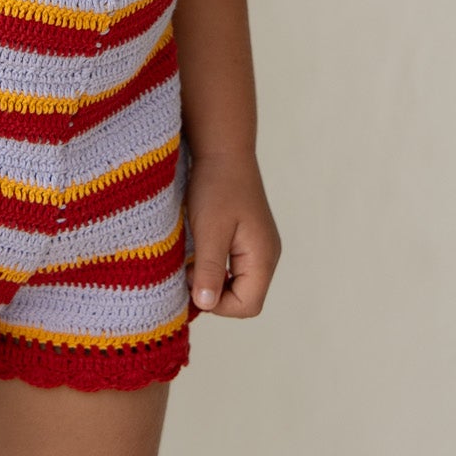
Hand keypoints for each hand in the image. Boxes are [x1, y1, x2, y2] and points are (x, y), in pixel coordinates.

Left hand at [185, 150, 280, 318]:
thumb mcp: (209, 230)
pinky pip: (233, 270)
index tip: (192, 281)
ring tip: (192, 261)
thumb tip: (206, 304)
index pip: (248, 305)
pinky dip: (214, 269)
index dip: (218, 305)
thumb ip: (208, 269)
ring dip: (212, 281)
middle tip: (189, 272)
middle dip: (215, 295)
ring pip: (238, 285)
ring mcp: (258, 249)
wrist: (223, 150)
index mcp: (263, 257)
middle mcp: (266, 256)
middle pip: (245, 299)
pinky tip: (198, 252)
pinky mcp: (247, 241)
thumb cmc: (216, 186)